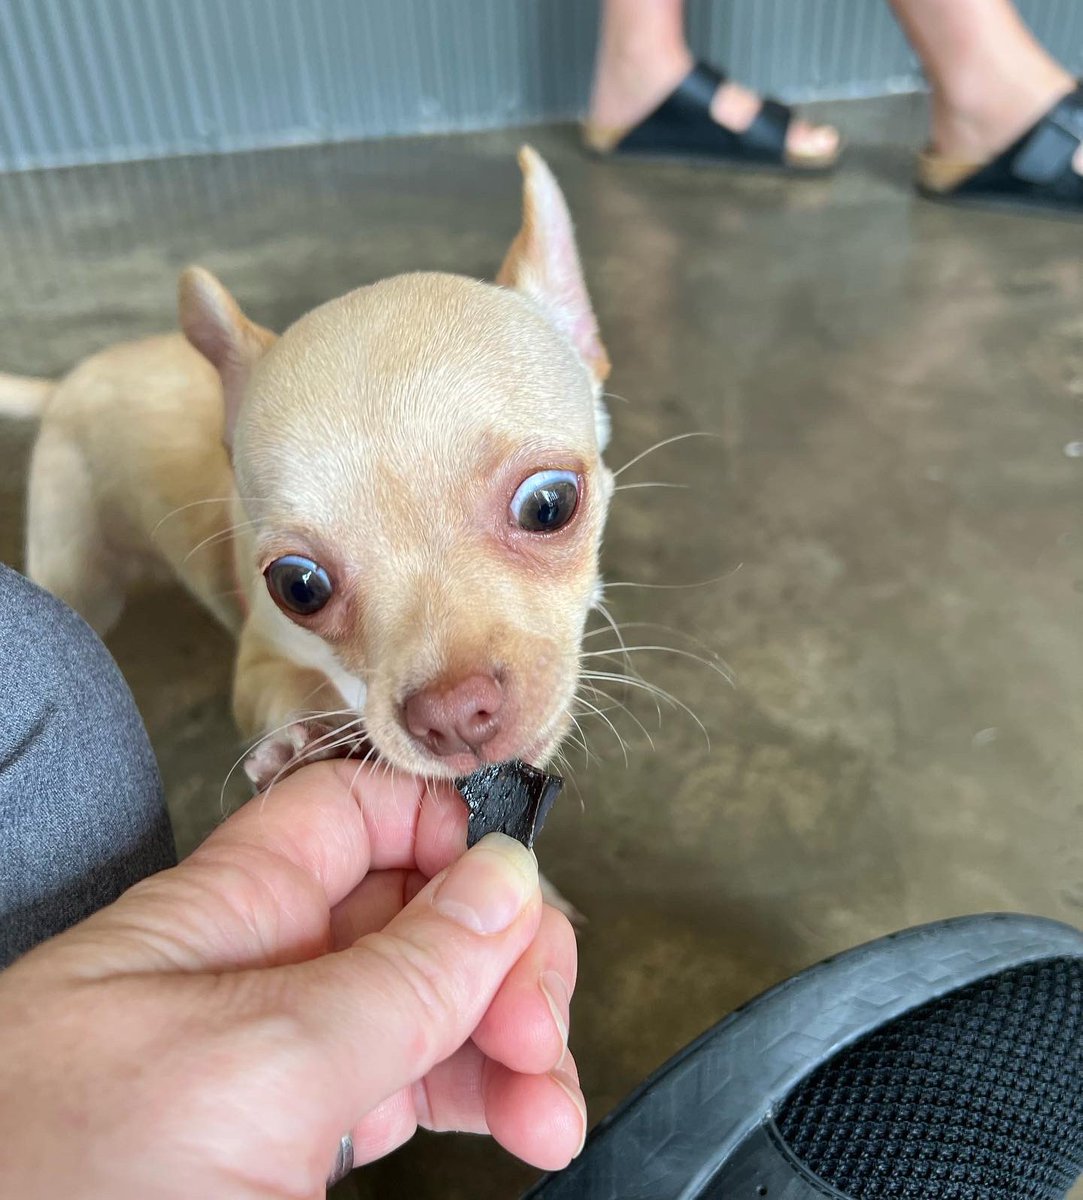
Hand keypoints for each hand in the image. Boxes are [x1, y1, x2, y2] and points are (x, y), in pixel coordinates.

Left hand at [0, 760, 583, 1197]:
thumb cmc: (65, 1187)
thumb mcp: (262, 1068)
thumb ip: (398, 977)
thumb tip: (504, 877)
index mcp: (231, 911)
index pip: (355, 811)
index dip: (443, 826)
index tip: (513, 884)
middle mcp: (263, 969)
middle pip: (416, 912)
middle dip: (500, 955)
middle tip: (537, 1027)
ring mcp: (287, 1058)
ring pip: (429, 1006)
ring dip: (509, 1043)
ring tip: (548, 1110)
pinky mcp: (299, 1137)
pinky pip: (414, 1086)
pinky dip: (481, 1100)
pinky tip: (525, 1125)